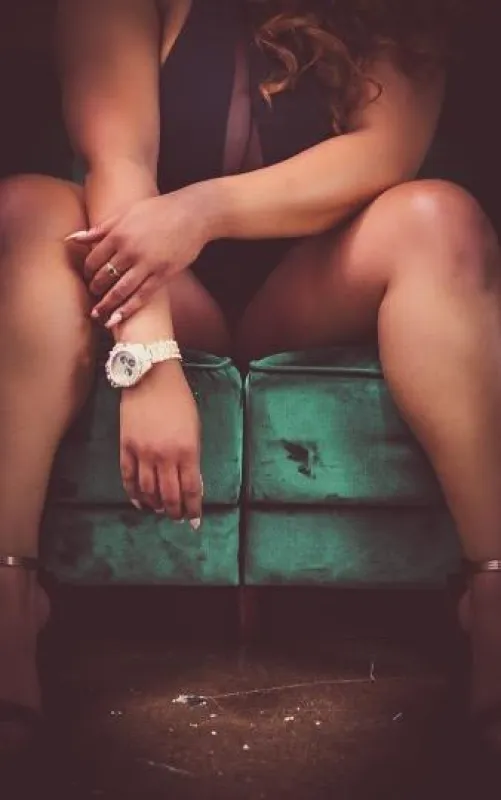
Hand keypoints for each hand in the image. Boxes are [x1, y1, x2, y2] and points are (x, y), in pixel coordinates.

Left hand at [65, 184, 215, 325]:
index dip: (87, 271)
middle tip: (92, 296)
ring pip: (120, 290)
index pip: (93, 259)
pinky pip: (141, 296)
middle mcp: (129, 250)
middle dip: (95, 289)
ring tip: (97, 314)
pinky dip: (127, 309)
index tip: (88, 277)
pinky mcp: (163, 275)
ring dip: (106, 304)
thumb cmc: (159, 210)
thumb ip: (100, 228)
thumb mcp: (127, 213)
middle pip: (104, 276)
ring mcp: (147, 264)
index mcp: (118, 234)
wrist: (193, 214)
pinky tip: (116, 319)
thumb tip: (73, 238)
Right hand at [120, 361, 202, 527]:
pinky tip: (140, 502)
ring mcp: (142, 452)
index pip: (191, 489)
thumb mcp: (194, 428)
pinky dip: (134, 494)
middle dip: (175, 511)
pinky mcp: (125, 447)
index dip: (193, 508)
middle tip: (178, 518)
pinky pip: (128, 477)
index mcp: (187, 451)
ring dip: (155, 505)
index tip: (195, 520)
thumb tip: (191, 482)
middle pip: (169, 495)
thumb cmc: (179, 399)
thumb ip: (192, 456)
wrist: (150, 376)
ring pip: (147, 490)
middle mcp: (164, 456)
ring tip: (161, 511)